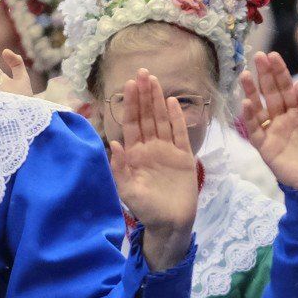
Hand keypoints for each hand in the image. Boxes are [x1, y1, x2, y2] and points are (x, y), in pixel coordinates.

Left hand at [110, 71, 198, 270]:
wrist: (170, 225)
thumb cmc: (146, 210)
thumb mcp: (127, 191)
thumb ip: (120, 169)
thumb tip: (113, 143)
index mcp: (135, 155)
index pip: (132, 124)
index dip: (131, 104)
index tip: (129, 84)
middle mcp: (150, 149)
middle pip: (147, 117)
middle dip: (144, 95)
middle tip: (143, 73)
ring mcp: (168, 152)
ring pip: (162, 120)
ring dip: (158, 101)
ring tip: (155, 80)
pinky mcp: (183, 158)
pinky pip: (180, 134)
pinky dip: (177, 119)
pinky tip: (172, 103)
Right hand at [240, 52, 297, 195]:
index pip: (287, 88)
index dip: (280, 72)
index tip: (272, 56)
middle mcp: (284, 119)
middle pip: (271, 93)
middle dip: (264, 75)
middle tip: (257, 56)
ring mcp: (273, 132)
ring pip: (259, 108)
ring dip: (251, 92)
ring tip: (244, 75)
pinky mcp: (265, 147)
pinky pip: (255, 130)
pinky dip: (249, 117)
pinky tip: (246, 103)